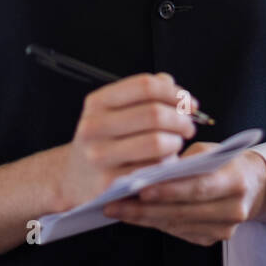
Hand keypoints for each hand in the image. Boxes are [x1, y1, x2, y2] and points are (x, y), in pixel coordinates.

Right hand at [54, 72, 196, 210]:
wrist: (75, 178)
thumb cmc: (104, 141)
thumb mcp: (114, 111)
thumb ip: (142, 95)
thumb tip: (170, 83)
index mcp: (98, 102)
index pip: (145, 86)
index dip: (175, 93)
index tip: (190, 103)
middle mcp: (94, 126)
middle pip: (154, 114)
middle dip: (182, 119)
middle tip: (189, 126)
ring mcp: (99, 156)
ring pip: (157, 142)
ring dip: (176, 142)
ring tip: (177, 143)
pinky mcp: (109, 183)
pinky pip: (152, 170)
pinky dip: (167, 165)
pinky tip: (165, 163)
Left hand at [102, 146, 265, 245]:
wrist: (254, 184)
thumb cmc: (225, 161)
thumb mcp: (208, 151)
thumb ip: (184, 163)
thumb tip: (146, 172)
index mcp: (235, 179)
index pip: (197, 187)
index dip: (168, 190)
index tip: (138, 189)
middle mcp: (234, 208)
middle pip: (184, 211)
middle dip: (145, 209)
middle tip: (115, 204)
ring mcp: (226, 228)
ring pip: (178, 225)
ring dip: (145, 219)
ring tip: (119, 210)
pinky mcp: (217, 238)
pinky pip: (181, 232)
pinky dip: (158, 224)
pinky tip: (137, 217)